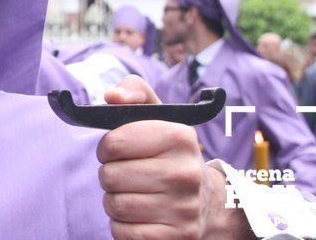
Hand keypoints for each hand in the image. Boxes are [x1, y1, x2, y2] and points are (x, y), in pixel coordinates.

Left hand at [98, 76, 251, 238]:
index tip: (117, 149)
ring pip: (114, 205)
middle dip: (110, 174)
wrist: (207, 201)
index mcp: (179, 137)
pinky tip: (140, 215)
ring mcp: (183, 209)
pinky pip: (122, 233)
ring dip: (115, 200)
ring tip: (135, 192)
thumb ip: (132, 91)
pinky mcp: (177, 237)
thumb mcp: (156, 113)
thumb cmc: (167, 151)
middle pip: (109, 176)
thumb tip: (111, 96)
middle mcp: (186, 173)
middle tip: (127, 172)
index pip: (114, 143)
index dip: (108, 147)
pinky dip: (122, 225)